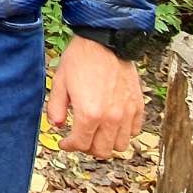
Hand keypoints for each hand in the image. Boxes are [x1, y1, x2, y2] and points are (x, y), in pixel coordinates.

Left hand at [46, 36, 143, 157]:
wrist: (105, 41)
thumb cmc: (81, 59)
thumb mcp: (59, 82)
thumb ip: (55, 107)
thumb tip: (56, 125)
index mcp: (89, 114)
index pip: (81, 144)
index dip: (69, 146)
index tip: (64, 143)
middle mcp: (111, 118)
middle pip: (102, 151)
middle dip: (87, 148)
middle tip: (79, 138)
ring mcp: (127, 113)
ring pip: (121, 145)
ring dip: (107, 143)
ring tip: (96, 133)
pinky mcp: (138, 105)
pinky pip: (134, 131)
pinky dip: (124, 133)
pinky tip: (112, 124)